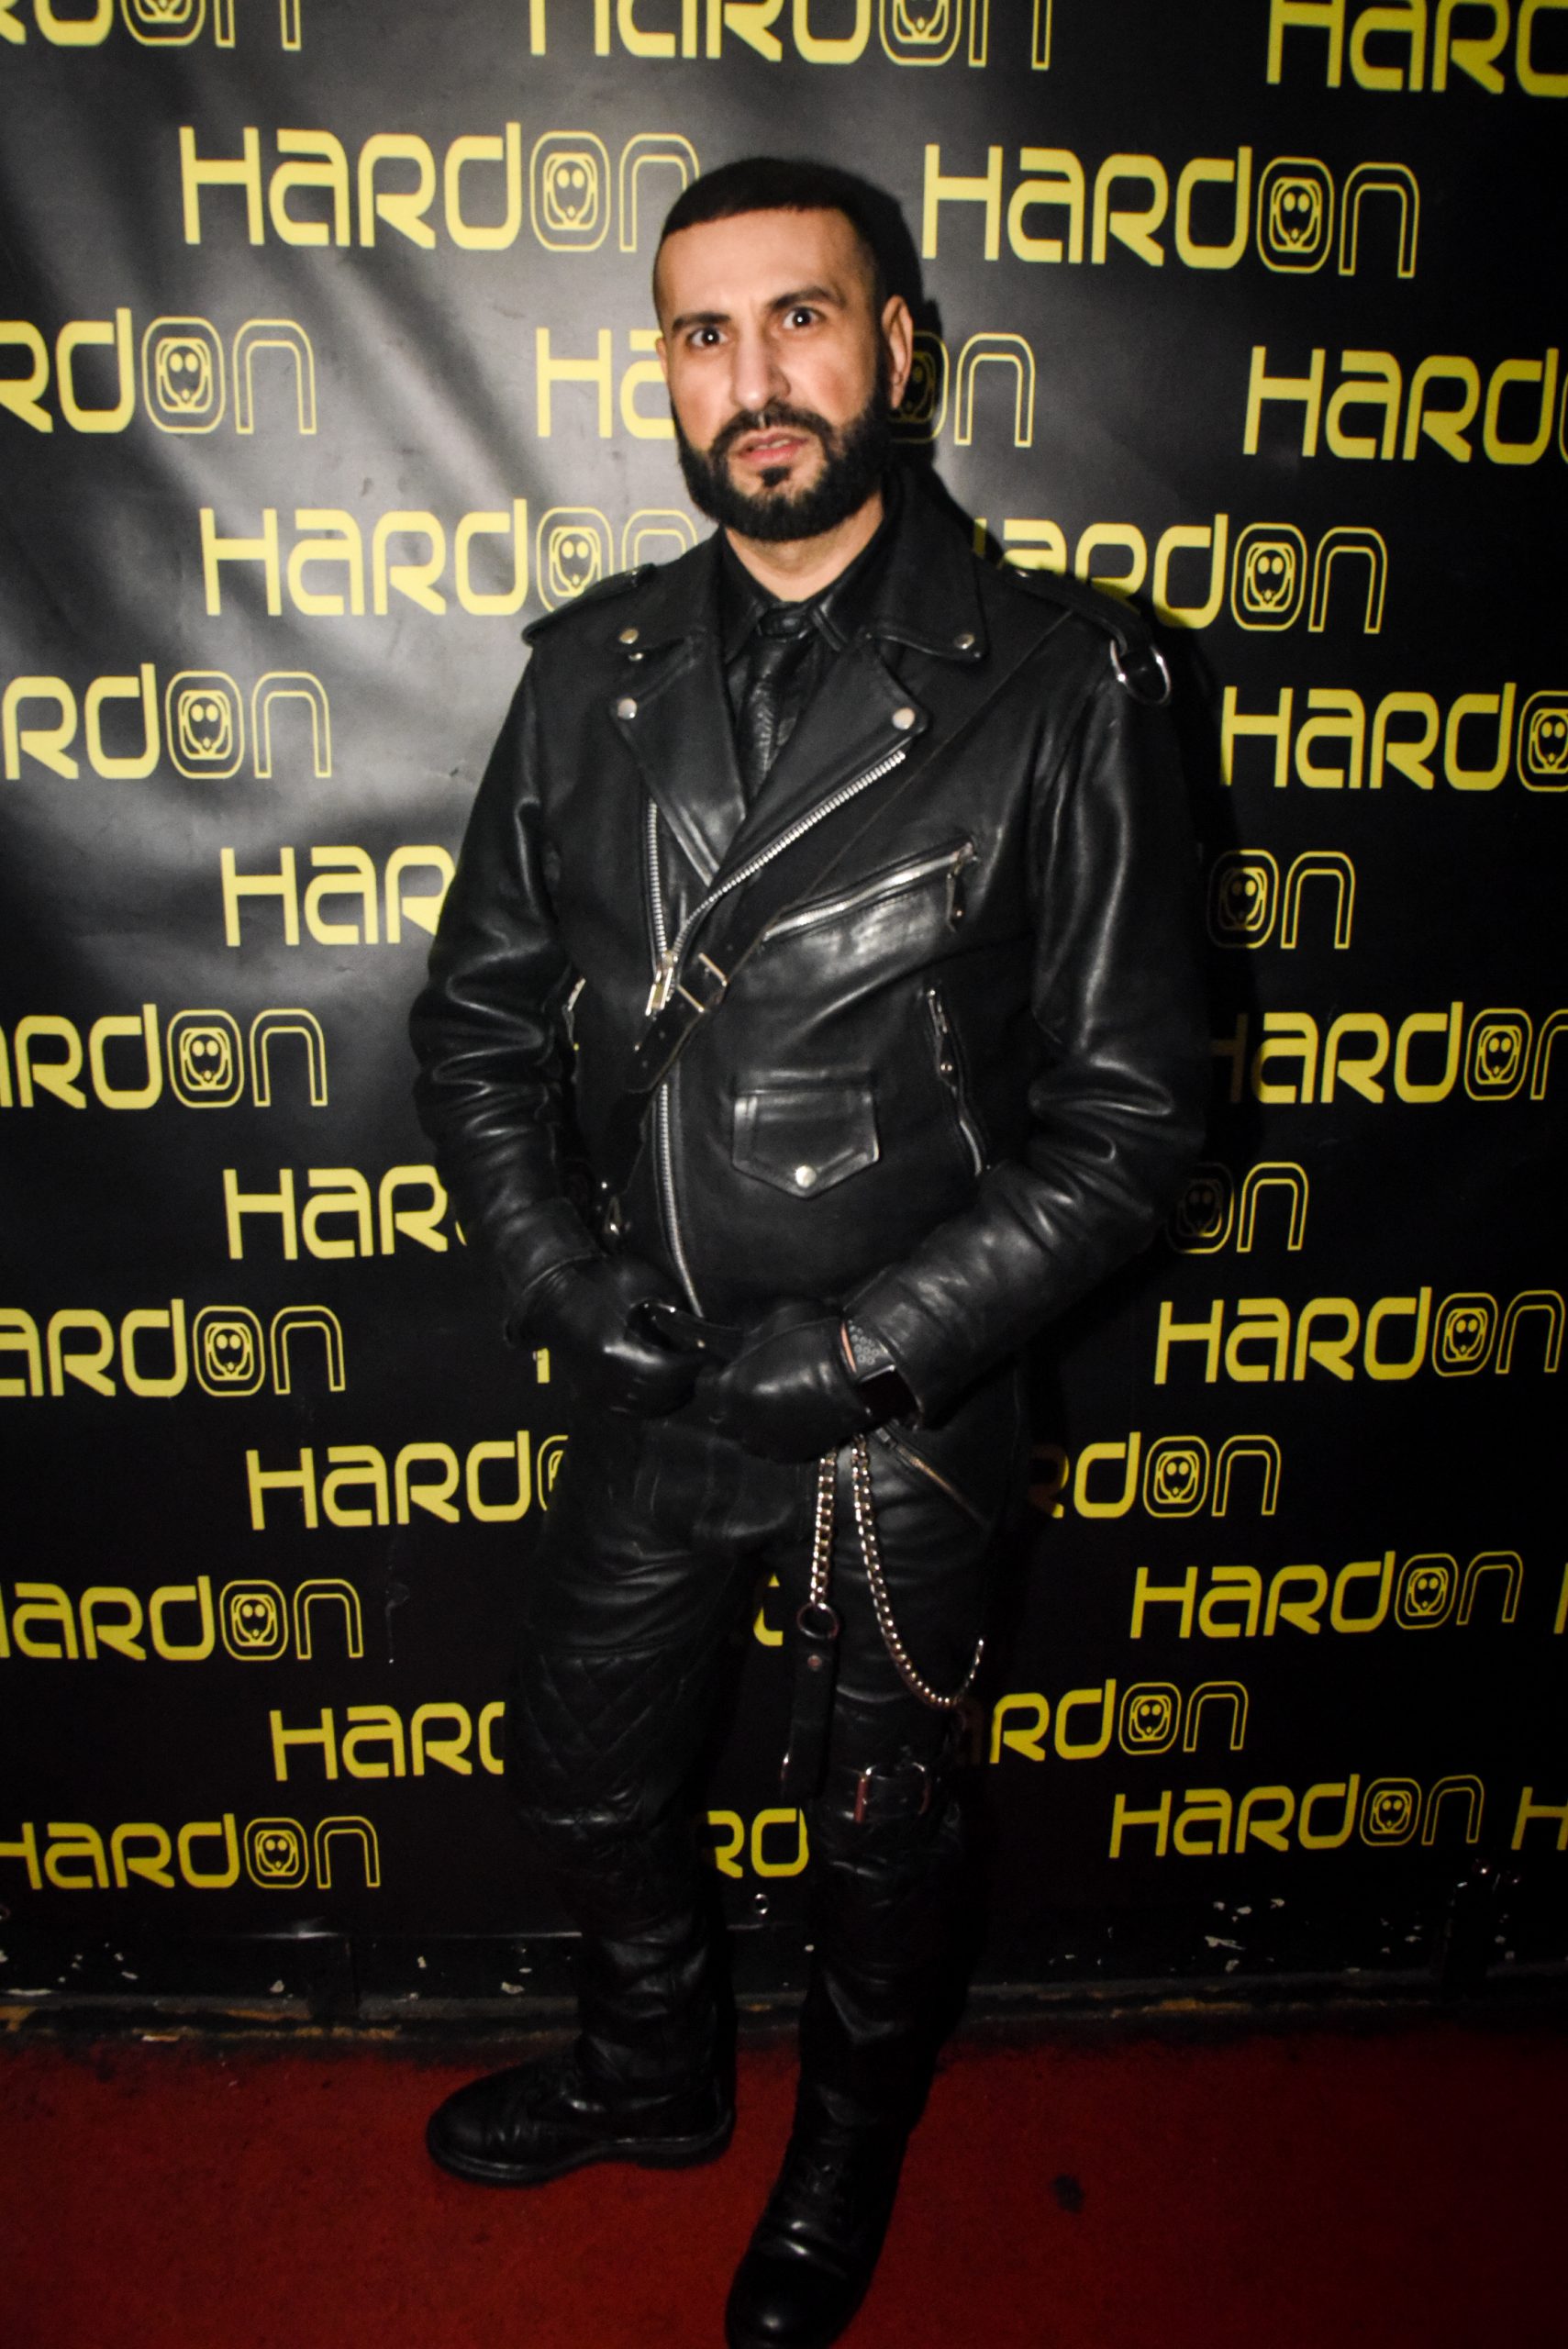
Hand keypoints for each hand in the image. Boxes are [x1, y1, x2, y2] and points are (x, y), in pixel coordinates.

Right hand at [523, 1253, 700, 1415]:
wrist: (549, 1294)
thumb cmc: (593, 1281)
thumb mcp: (638, 1279)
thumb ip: (670, 1302)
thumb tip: (698, 1325)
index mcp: (613, 1351)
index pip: (666, 1371)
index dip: (692, 1366)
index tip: (711, 1355)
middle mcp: (603, 1379)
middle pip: (658, 1395)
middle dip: (686, 1383)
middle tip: (707, 1368)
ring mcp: (595, 1391)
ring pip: (644, 1408)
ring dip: (672, 1397)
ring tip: (691, 1378)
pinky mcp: (590, 1395)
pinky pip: (628, 1410)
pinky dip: (652, 1404)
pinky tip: (668, 1390)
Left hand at [697, 1302, 878, 1462]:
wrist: (858, 1372)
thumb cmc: (814, 1340)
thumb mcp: (773, 1323)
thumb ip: (749, 1340)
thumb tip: (741, 1348)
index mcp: (731, 1387)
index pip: (703, 1387)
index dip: (709, 1375)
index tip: (718, 1366)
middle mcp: (743, 1420)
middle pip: (720, 1419)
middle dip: (726, 1403)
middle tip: (740, 1388)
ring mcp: (767, 1440)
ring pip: (744, 1439)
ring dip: (747, 1424)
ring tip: (760, 1409)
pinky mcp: (792, 1453)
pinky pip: (770, 1449)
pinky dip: (770, 1437)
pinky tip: (781, 1422)